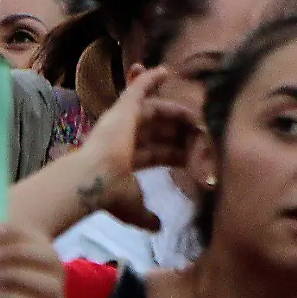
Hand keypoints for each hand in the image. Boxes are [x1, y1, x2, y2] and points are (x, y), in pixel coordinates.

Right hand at [7, 69, 198, 237]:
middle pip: (157, 130)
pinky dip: (150, 78)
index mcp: (126, 161)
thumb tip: (158, 227)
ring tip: (194, 111)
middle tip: (200, 130)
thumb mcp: (135, 207)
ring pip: (152, 109)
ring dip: (174, 110)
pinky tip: (166, 71)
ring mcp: (121, 121)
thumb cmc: (112, 194)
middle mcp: (122, 138)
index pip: (156, 153)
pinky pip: (138, 87)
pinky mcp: (123, 108)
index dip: (175, 153)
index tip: (193, 154)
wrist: (96, 179)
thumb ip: (147, 215)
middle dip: (178, 130)